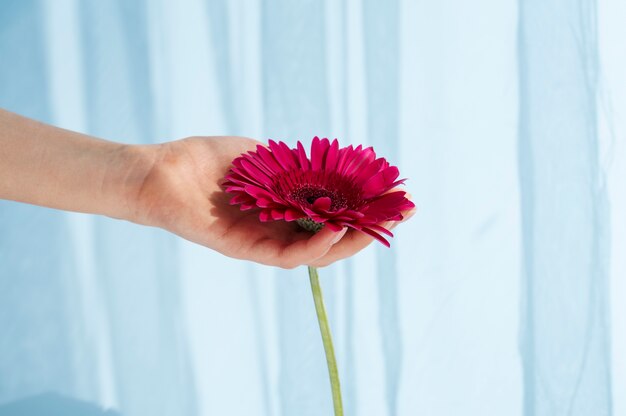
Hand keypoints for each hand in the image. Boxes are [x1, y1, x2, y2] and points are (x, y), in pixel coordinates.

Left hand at [130, 137, 414, 268]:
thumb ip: (292, 163)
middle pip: (333, 236)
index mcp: (285, 208)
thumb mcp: (260, 156)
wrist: (161, 173)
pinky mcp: (246, 249)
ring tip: (376, 228)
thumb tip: (327, 162)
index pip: (333, 213)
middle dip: (369, 226)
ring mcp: (264, 241)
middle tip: (402, 213)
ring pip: (316, 253)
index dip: (365, 207)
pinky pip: (287, 254)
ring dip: (350, 241)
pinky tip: (336, 231)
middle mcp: (279, 229)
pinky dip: (315, 244)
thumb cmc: (206, 162)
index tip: (395, 194)